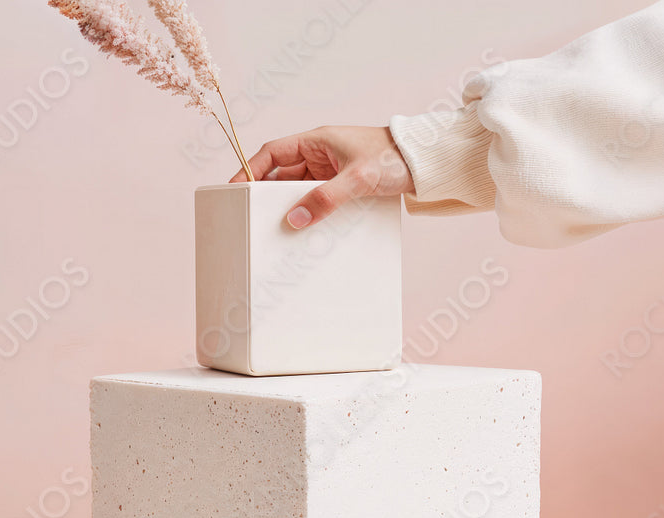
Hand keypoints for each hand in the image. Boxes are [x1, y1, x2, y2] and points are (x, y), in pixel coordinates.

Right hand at [229, 126, 413, 228]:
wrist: (428, 164)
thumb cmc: (395, 157)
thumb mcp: (359, 178)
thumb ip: (327, 198)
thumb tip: (296, 219)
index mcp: (317, 141)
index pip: (272, 153)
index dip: (250, 169)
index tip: (235, 189)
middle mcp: (321, 155)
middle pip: (282, 177)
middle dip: (269, 197)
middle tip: (255, 220)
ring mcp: (332, 172)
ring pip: (301, 191)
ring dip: (293, 209)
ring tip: (279, 231)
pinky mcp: (345, 187)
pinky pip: (320, 201)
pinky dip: (313, 214)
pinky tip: (309, 231)